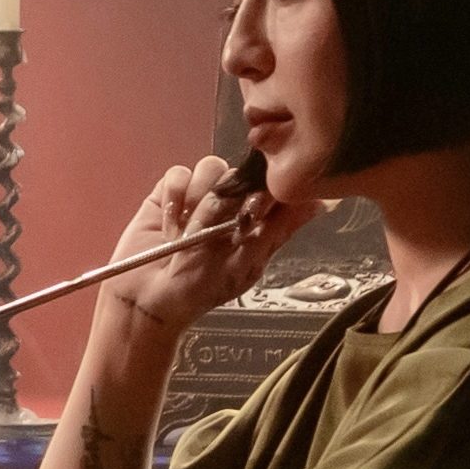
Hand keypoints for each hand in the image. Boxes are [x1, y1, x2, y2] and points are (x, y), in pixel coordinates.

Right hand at [97, 153, 290, 345]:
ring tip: (184, 232)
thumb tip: (323, 203)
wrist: (146, 300)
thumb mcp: (243, 265)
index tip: (250, 211)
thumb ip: (278, 228)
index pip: (271, 188)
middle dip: (223, 202)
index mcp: (255, 223)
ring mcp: (199, 196)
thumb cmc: (198, 291)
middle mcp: (230, 205)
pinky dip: (173, 196)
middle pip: (240, 173)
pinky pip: (178, 173)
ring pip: (211, 167)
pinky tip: (168, 221)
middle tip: (207, 233)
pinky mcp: (170, 193)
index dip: (264, 191)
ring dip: (197, 200)